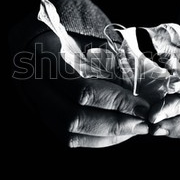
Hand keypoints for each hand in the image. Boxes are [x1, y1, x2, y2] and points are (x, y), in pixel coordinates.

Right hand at [13, 31, 149, 147]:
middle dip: (116, 124)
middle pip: (76, 118)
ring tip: (137, 128)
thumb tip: (142, 81)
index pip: (84, 91)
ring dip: (110, 136)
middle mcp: (35, 89)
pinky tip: (121, 133)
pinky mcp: (45, 121)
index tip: (144, 105)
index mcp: (45, 61)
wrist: (34, 47)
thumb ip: (108, 57)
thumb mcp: (85, 39)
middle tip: (145, 123)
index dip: (116, 101)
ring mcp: (37, 108)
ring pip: (73, 134)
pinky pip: (72, 140)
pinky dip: (100, 140)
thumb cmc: (67, 39)